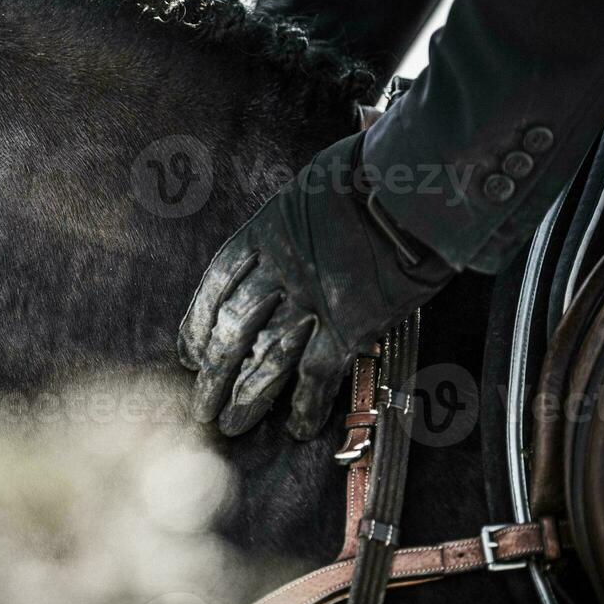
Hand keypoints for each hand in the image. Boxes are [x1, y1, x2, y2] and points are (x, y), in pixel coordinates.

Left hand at [177, 133, 454, 438]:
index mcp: (264, 233)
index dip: (197, 324)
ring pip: (266, 358)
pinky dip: (307, 403)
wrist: (414, 187)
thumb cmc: (370, 175)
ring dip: (246, 396)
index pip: (216, 286)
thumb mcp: (311, 190)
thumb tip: (290, 239)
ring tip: (231, 425)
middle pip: (232, 330)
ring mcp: (312, 301)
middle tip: (201, 407)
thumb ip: (293, 225)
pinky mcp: (349, 326)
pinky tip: (300, 427)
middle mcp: (279, 271)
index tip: (188, 353)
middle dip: (213, 374)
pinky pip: (318, 373)